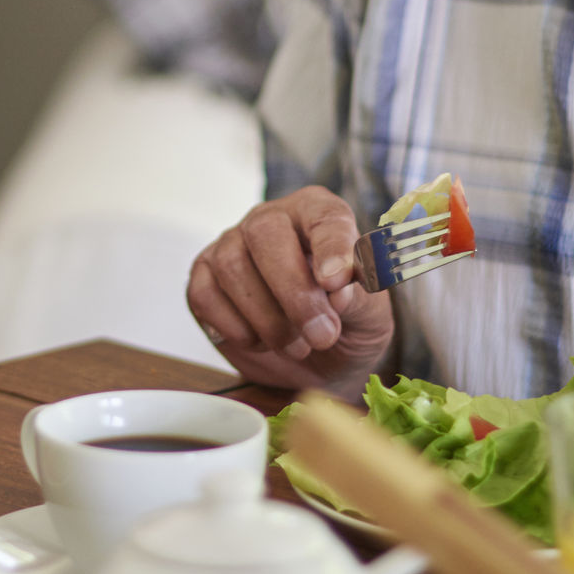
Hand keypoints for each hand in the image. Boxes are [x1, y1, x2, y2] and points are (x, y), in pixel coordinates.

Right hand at [188, 187, 393, 390]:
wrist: (319, 360)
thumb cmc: (347, 322)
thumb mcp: (369, 312)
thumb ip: (358, 295)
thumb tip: (336, 288)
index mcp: (317, 213)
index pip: (324, 215)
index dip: (330, 246)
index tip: (336, 283)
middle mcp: (269, 220)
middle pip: (265, 234)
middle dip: (294, 292)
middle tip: (322, 335)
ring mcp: (230, 246)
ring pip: (231, 267)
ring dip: (267, 318)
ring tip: (298, 345)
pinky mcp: (203, 279)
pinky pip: (204, 295)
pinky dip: (235, 328)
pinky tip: (262, 342)